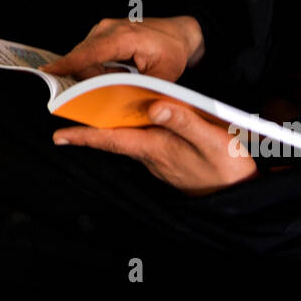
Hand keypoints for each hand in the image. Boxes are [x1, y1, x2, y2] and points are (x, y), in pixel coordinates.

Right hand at [40, 16, 204, 82]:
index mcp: (125, 36)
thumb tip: (123, 107)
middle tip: (94, 98)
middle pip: (82, 58)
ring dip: (93, 76)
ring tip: (116, 82)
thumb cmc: (172, 50)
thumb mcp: (163, 76)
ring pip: (84, 58)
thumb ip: (141, 91)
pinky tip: (113, 75)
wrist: (178, 33)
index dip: (69, 64)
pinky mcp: (101, 35)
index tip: (50, 72)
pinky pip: (89, 55)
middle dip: (84, 81)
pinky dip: (96, 69)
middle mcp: (109, 29)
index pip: (90, 52)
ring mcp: (103, 30)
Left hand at [54, 100, 257, 195]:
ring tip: (95, 105)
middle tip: (70, 108)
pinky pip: (143, 140)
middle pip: (115, 136)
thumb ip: (184, 120)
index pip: (112, 139)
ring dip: (111, 124)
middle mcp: (152, 154)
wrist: (241, 194)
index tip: (59, 135)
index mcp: (157, 147)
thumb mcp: (212, 140)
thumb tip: (155, 105)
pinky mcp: (168, 158)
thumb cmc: (228, 168)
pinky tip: (137, 115)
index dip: (84, 136)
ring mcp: (159, 158)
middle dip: (91, 124)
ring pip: (128, 137)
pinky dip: (133, 127)